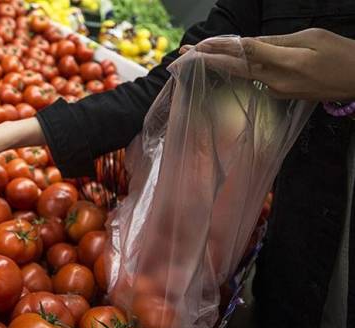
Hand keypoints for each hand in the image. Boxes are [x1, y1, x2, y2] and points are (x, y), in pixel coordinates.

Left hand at [180, 29, 354, 100]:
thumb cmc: (341, 55)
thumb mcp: (312, 38)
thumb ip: (278, 41)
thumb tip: (251, 42)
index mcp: (286, 64)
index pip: (245, 52)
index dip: (220, 47)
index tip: (199, 44)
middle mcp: (277, 81)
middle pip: (235, 68)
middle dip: (207, 60)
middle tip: (182, 54)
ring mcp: (278, 90)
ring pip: (243, 74)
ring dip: (219, 65)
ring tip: (196, 57)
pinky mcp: (281, 94)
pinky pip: (255, 79)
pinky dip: (238, 70)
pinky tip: (224, 64)